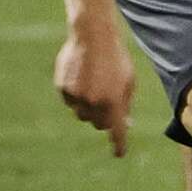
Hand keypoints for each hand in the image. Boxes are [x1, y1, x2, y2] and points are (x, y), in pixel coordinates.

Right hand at [54, 27, 134, 155]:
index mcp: (113, 102)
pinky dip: (76, 95)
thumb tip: (124, 125)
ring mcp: (76, 97)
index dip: (119, 144)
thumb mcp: (127, 81)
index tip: (119, 154)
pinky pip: (70, 102)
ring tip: (95, 84)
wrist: (93, 36)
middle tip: (107, 103)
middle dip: (104, 119)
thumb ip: (125, 105)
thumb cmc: (116, 59)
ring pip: (82, 114)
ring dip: (89, 107)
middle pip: (98, 124)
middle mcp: (94, 103)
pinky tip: (82, 77)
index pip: (116, 131)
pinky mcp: (63, 89)